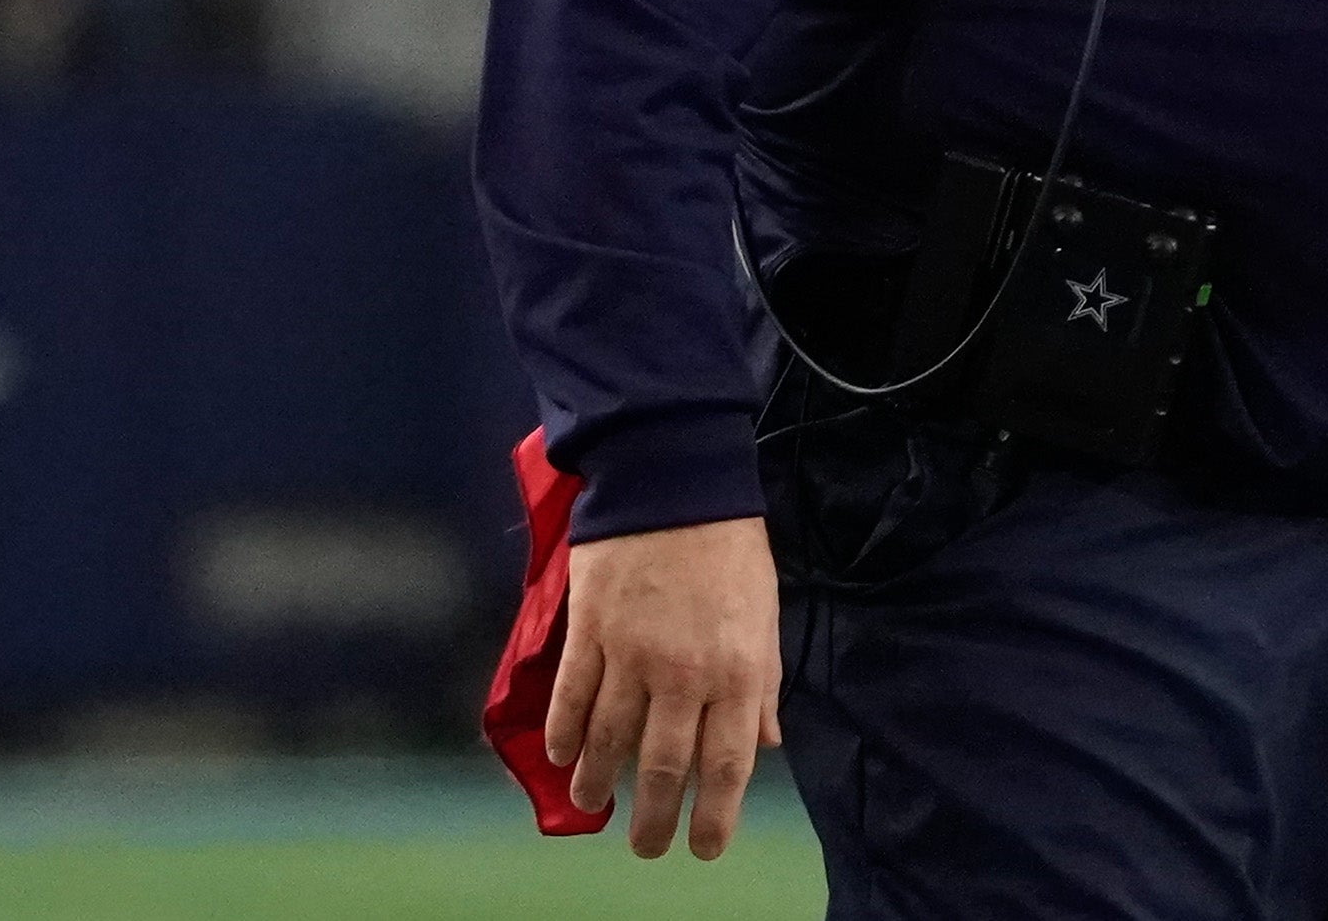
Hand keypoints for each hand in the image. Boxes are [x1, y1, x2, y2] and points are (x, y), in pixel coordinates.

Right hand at [546, 516, 785, 859]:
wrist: (675, 479)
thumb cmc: (729, 547)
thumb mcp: (765, 615)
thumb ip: (764, 683)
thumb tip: (766, 744)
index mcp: (738, 671)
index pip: (726, 764)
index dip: (715, 816)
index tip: (704, 848)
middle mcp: (685, 673)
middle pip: (663, 767)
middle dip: (652, 818)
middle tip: (645, 848)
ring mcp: (632, 654)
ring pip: (610, 741)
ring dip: (598, 783)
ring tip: (592, 806)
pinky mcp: (590, 631)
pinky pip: (572, 698)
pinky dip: (563, 734)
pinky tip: (561, 757)